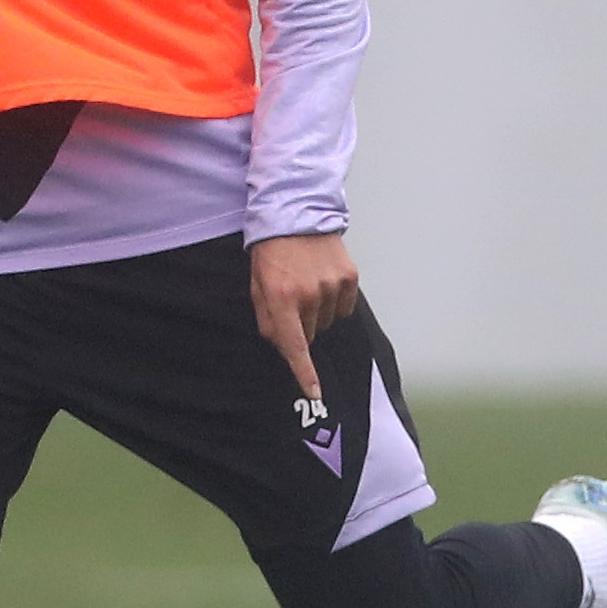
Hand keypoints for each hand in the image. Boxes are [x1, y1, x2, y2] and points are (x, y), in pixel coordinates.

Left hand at [247, 232, 360, 406]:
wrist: (296, 214)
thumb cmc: (270, 252)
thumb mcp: (257, 285)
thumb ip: (266, 319)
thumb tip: (282, 346)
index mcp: (281, 297)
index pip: (294, 345)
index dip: (304, 372)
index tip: (314, 393)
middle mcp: (309, 294)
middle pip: (310, 335)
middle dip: (300, 326)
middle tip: (291, 300)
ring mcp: (332, 285)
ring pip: (327, 322)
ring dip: (317, 312)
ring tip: (306, 284)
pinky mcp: (349, 277)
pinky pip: (343, 307)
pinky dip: (334, 302)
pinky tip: (322, 281)